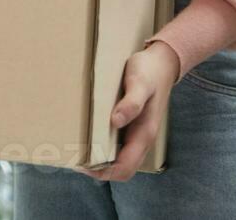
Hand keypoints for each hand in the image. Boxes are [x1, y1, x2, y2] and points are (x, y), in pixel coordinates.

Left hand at [80, 40, 179, 181]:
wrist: (161, 64)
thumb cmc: (149, 72)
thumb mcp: (140, 83)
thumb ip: (131, 102)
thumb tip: (116, 121)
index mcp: (145, 134)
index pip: (125, 168)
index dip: (104, 171)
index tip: (81, 164)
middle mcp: (141, 138)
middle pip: (121, 168)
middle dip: (99, 169)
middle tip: (74, 158)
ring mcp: (137, 133)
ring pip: (119, 158)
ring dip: (101, 160)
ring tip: (77, 150)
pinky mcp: (132, 125)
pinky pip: (118, 145)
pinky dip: (103, 147)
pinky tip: (88, 136)